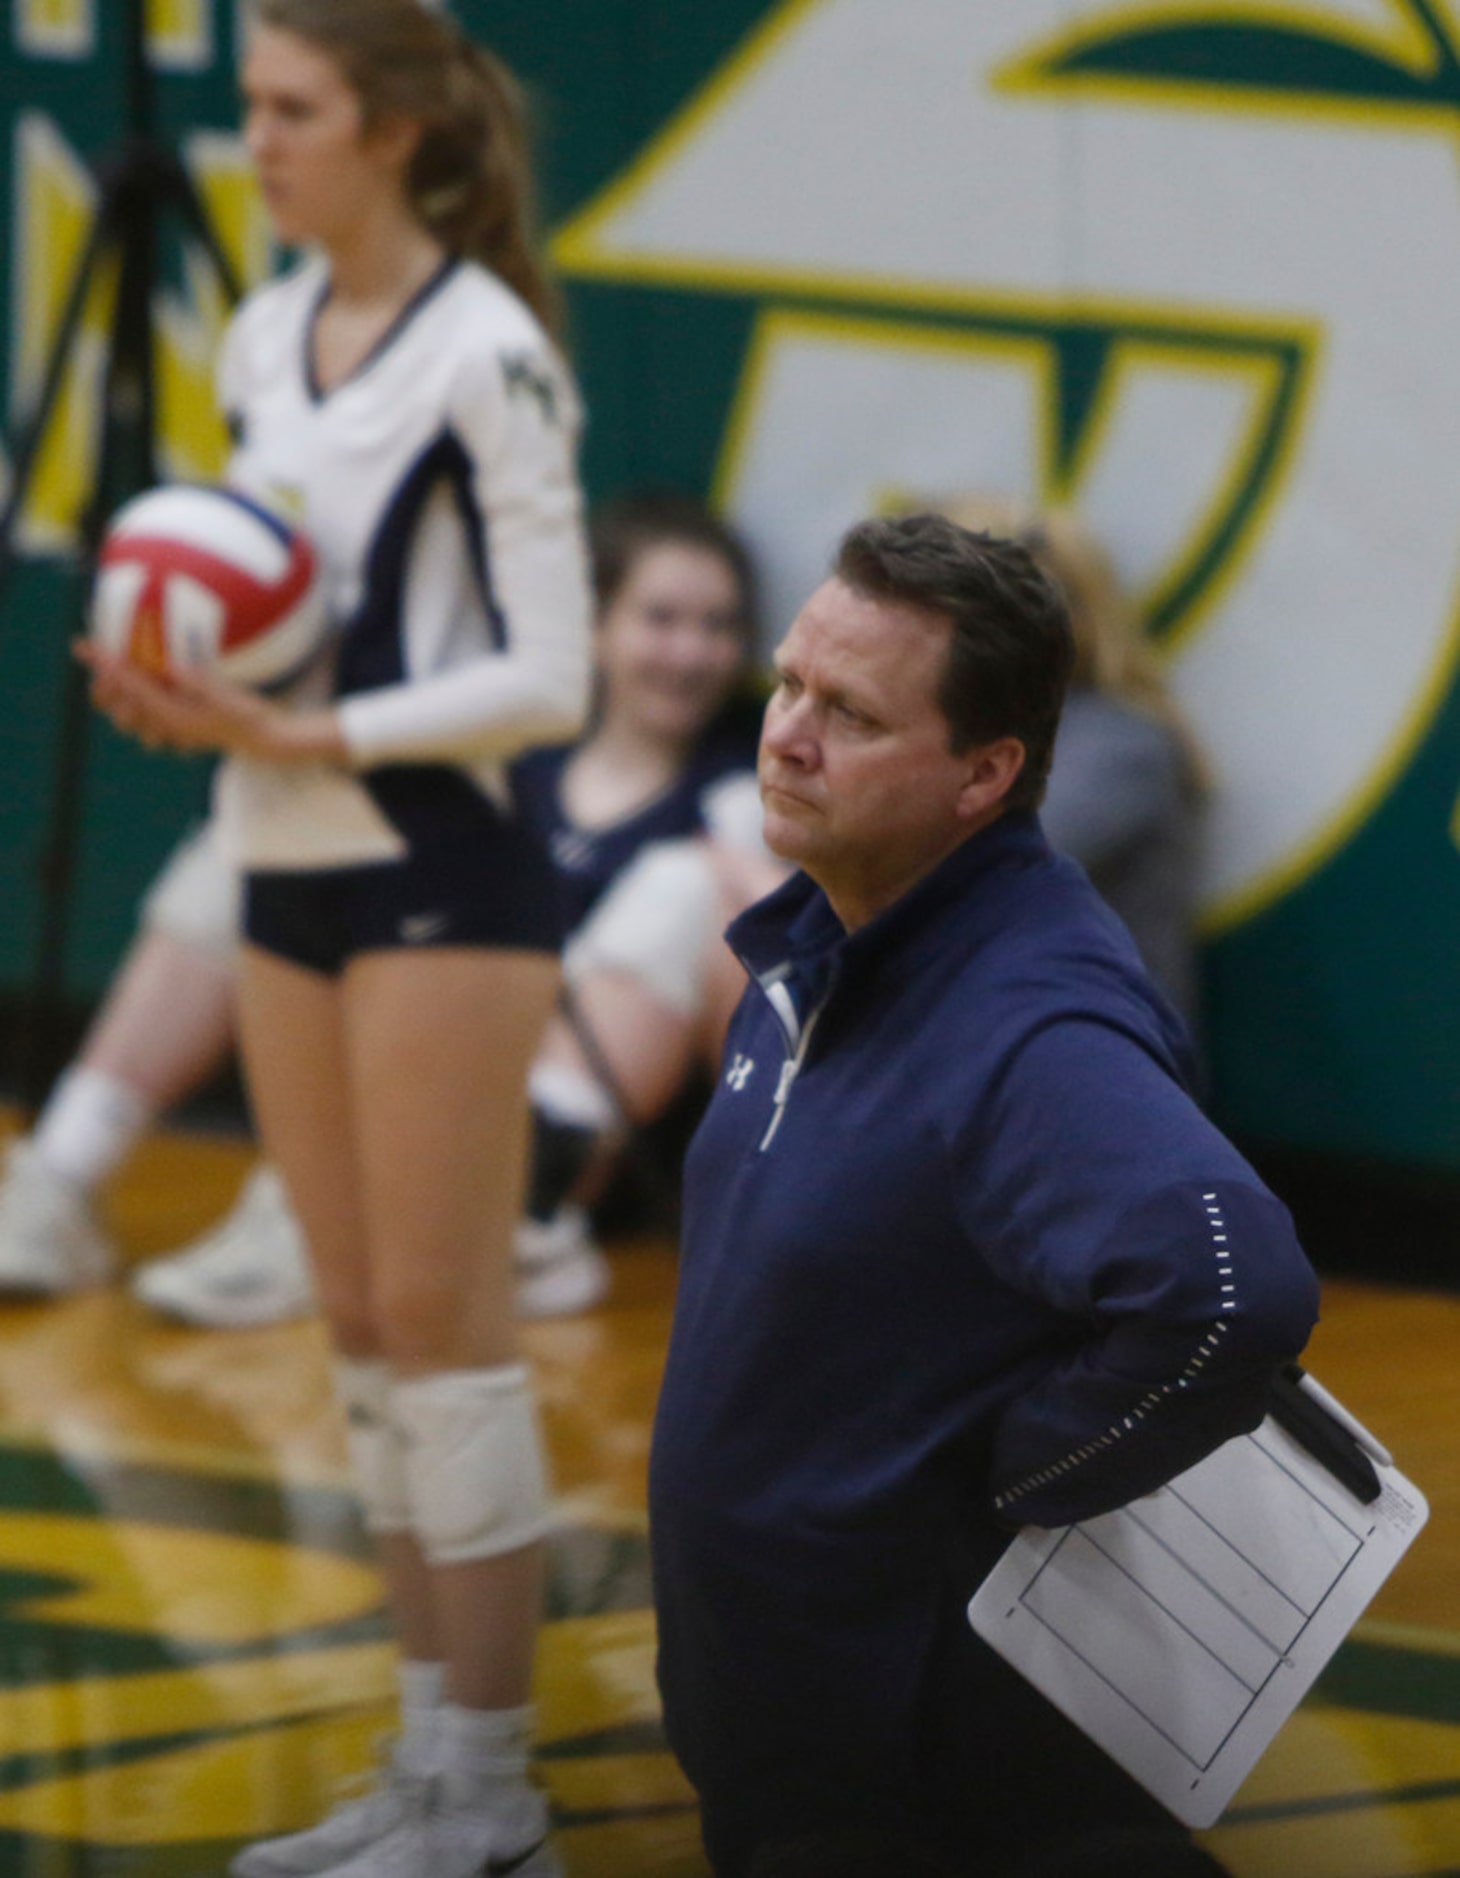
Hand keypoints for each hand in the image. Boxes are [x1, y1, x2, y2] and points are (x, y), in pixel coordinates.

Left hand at [76, 643, 347, 764]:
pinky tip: (146, 691)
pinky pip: (146, 722)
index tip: (84, 645)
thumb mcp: (226, 694)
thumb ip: (199, 683)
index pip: (130, 684)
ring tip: (120, 674)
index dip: (105, 663)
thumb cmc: (248, 714)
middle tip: (104, 661)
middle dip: (105, 685)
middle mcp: (166, 726)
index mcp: (173, 716)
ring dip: (120, 697)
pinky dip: (138, 707)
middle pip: (118, 708)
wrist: (264, 739)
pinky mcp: (177, 732)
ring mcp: (171, 732)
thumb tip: (174, 668)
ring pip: (128, 719)